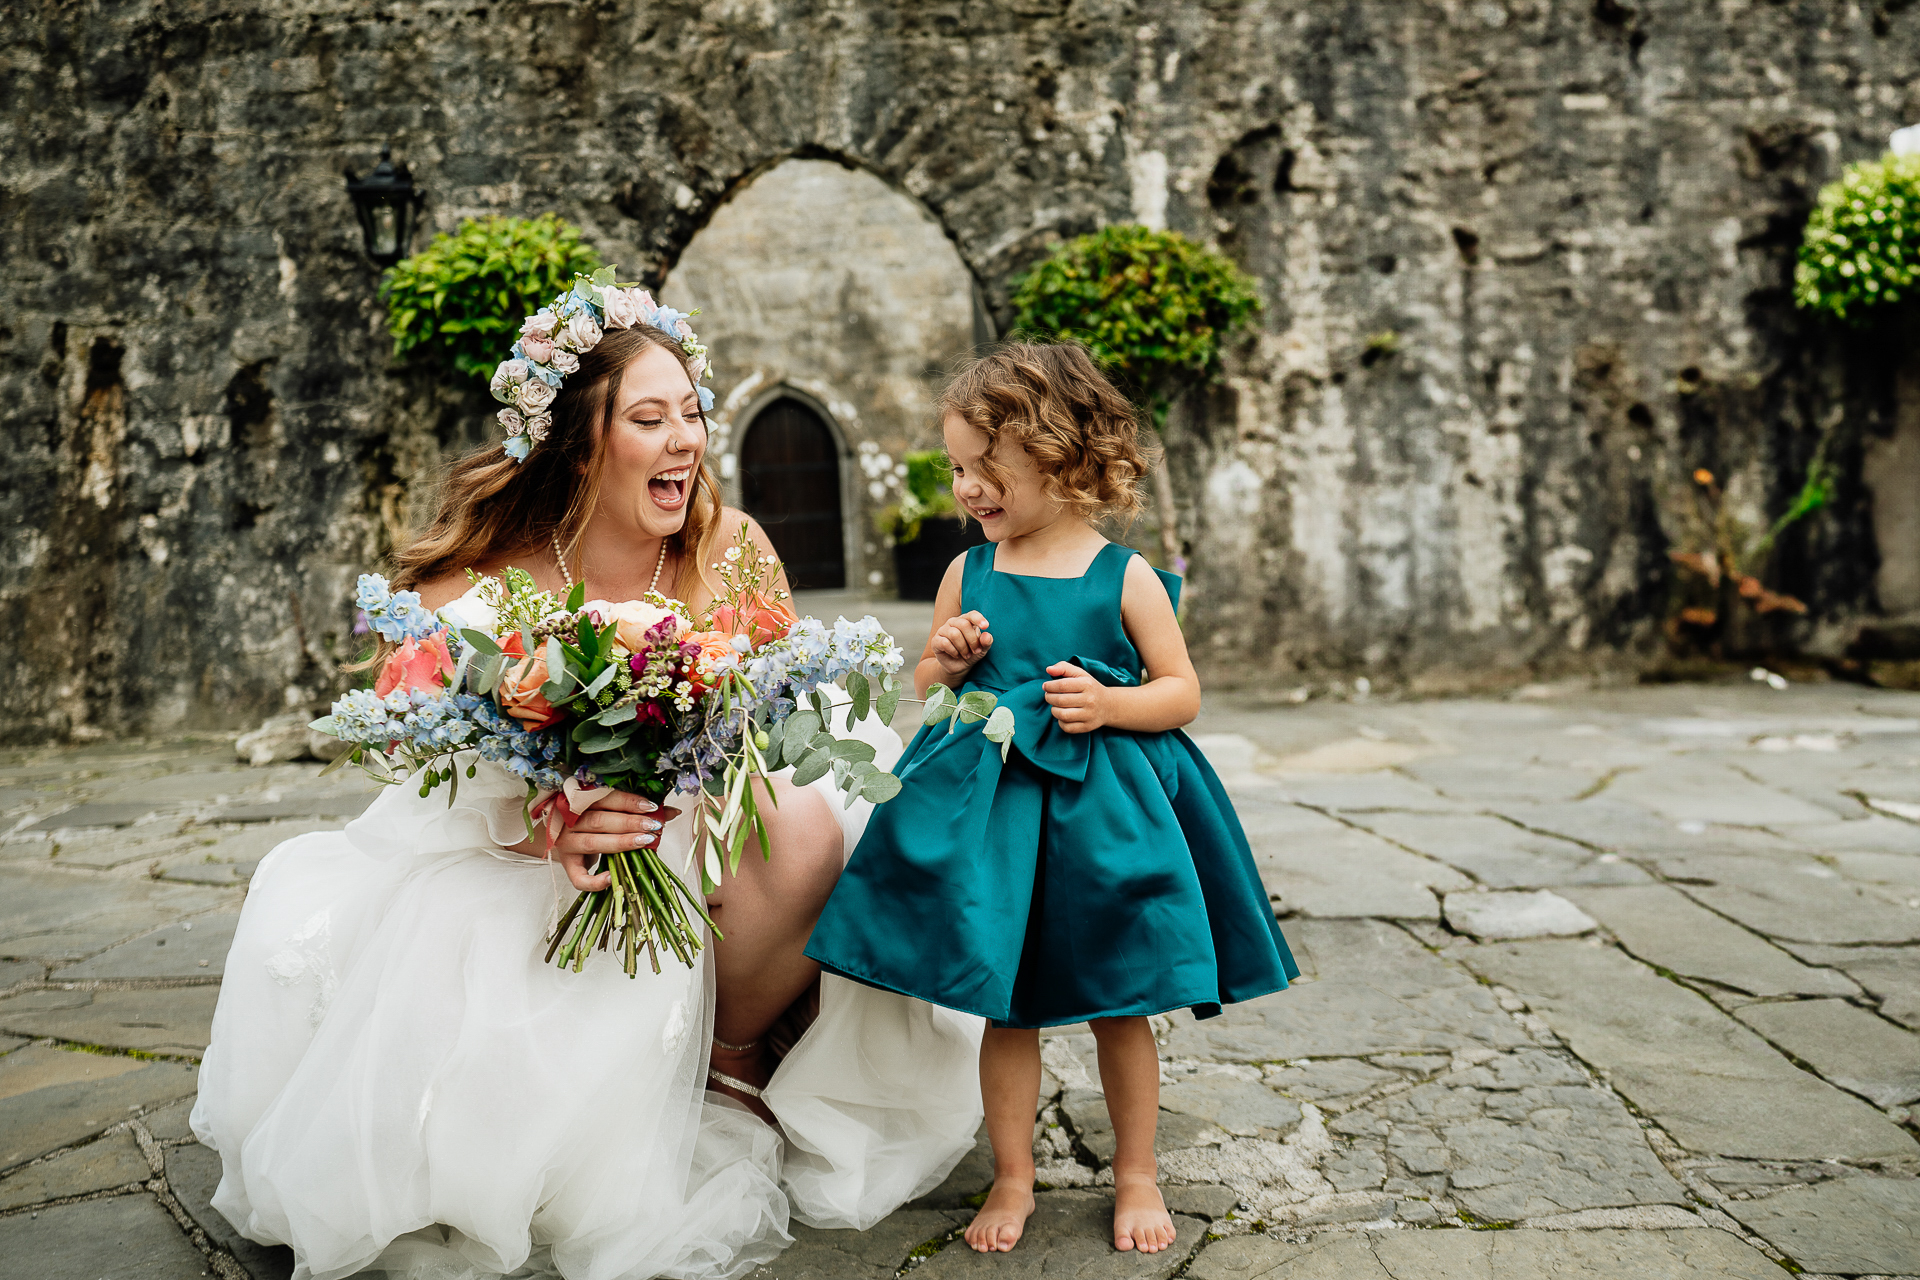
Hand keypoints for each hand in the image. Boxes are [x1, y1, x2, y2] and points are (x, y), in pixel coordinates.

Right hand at [530, 792, 681, 890]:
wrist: (562, 836)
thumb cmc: (591, 821)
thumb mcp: (609, 811)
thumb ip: (637, 810)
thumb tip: (671, 811)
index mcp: (579, 801)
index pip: (604, 798)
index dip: (628, 802)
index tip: (651, 807)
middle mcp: (569, 821)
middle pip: (599, 821)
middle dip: (629, 823)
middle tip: (653, 826)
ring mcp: (566, 844)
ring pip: (592, 843)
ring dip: (621, 843)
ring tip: (645, 841)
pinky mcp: (567, 866)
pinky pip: (578, 878)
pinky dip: (595, 881)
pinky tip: (612, 878)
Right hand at [931, 610, 991, 677]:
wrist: (958, 667)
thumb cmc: (971, 654)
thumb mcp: (982, 649)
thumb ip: (986, 642)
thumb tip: (987, 635)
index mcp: (966, 620)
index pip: (971, 614)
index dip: (978, 619)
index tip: (986, 626)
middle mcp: (953, 622)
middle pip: (964, 624)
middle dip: (972, 640)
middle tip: (976, 651)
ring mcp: (943, 630)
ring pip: (954, 634)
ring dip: (963, 648)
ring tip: (966, 655)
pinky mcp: (936, 640)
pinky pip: (945, 643)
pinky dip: (954, 651)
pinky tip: (956, 655)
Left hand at [1043, 661, 1108, 733]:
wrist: (1108, 705)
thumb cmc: (1089, 687)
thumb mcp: (1080, 674)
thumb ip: (1064, 667)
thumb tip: (1048, 669)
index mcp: (1087, 684)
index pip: (1062, 685)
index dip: (1049, 686)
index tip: (1046, 686)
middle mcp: (1090, 700)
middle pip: (1060, 701)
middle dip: (1049, 698)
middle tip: (1048, 696)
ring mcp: (1089, 715)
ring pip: (1062, 715)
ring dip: (1054, 710)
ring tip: (1055, 706)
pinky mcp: (1087, 727)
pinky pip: (1067, 728)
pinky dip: (1061, 722)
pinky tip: (1063, 715)